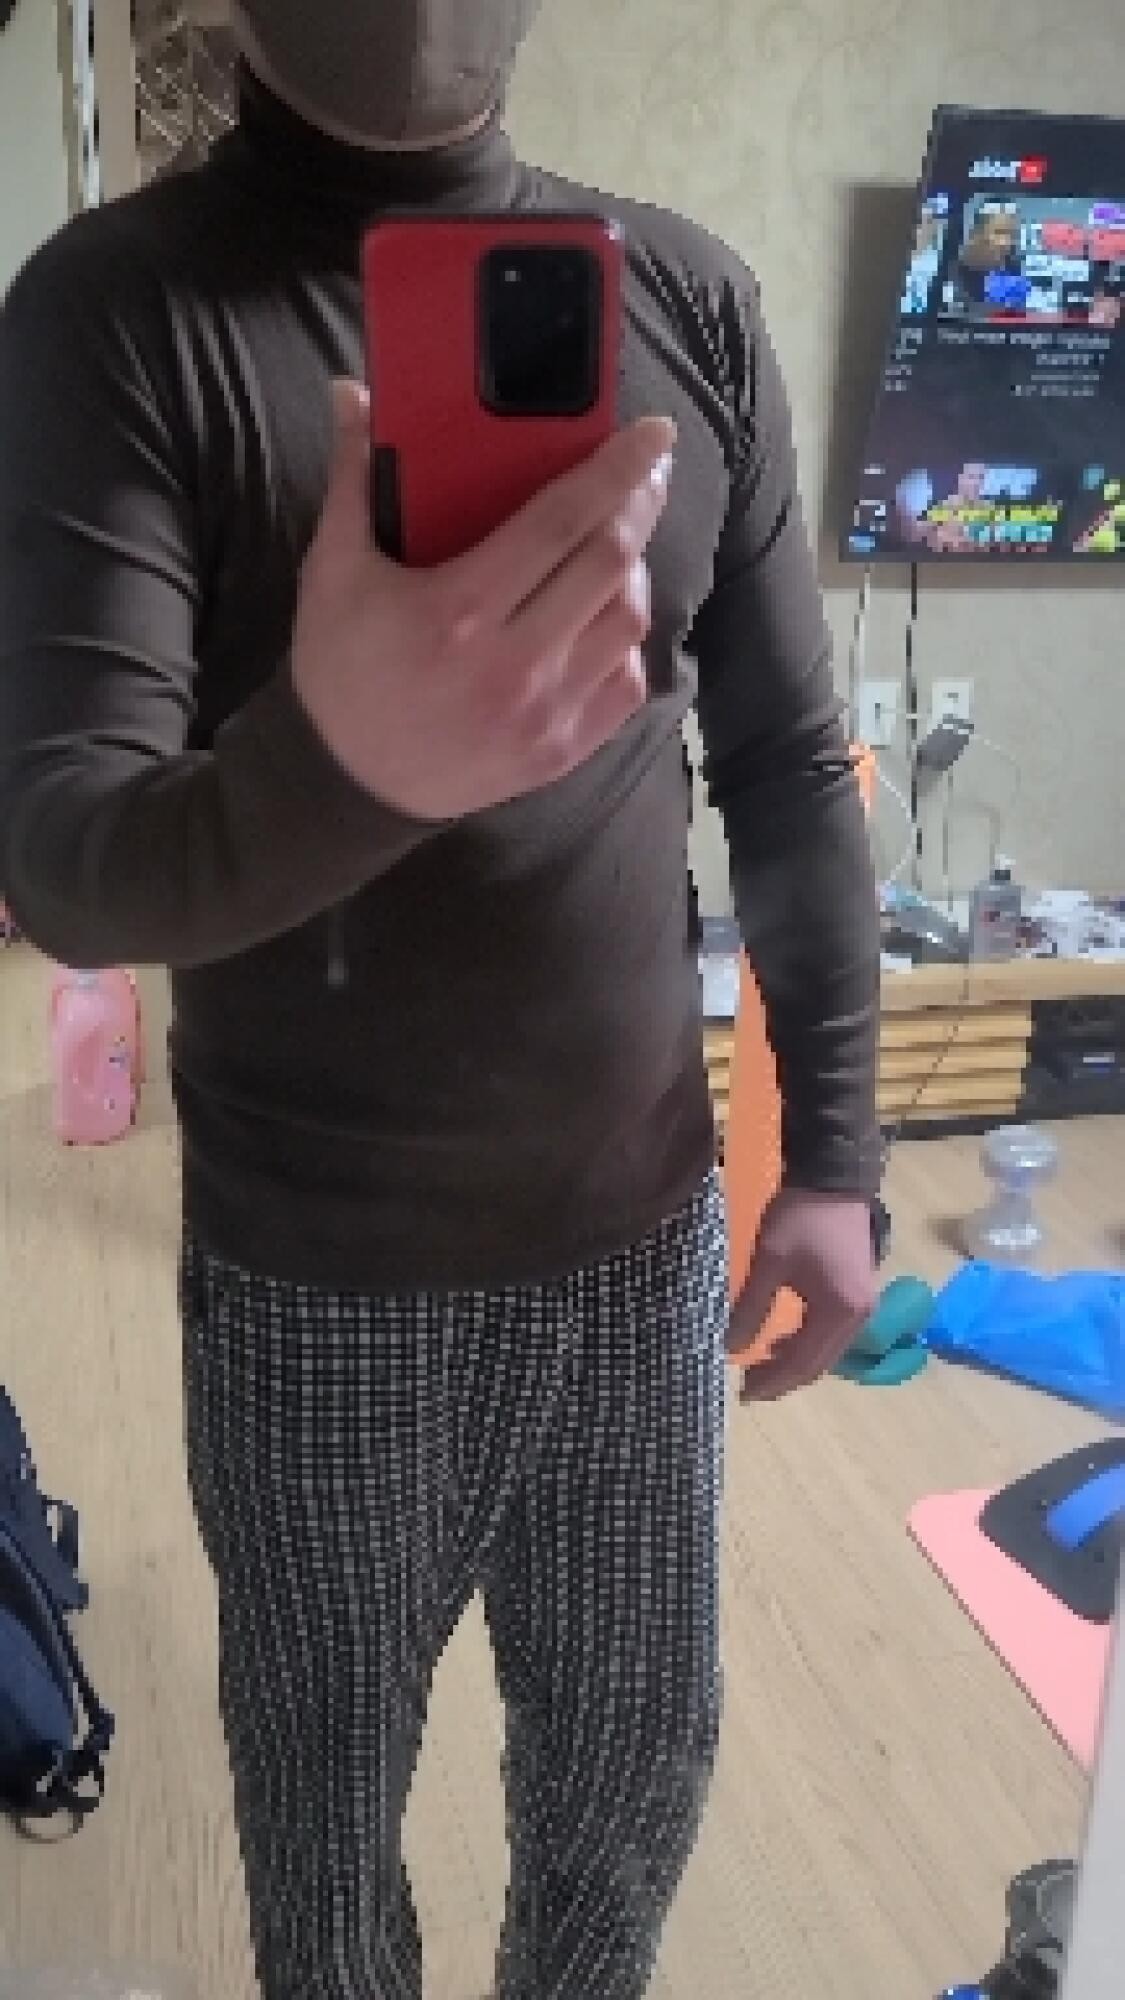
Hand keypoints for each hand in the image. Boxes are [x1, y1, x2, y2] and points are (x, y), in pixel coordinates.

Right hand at [291, 381, 675, 819]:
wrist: (345, 785)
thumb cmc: (340, 672)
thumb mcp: (331, 573)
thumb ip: (351, 480)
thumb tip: (351, 393)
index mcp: (460, 609)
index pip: (562, 522)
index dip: (616, 471)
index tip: (653, 435)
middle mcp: (514, 664)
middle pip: (609, 564)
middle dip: (639, 505)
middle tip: (644, 472)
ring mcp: (546, 713)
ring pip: (629, 622)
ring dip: (634, 571)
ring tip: (617, 542)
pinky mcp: (561, 751)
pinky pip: (628, 683)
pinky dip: (627, 641)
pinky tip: (604, 614)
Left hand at [730, 1189, 876, 1399]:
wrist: (834, 1178)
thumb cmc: (800, 1218)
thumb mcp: (768, 1262)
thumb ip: (751, 1308)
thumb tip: (732, 1348)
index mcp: (840, 1311)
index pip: (804, 1363)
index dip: (773, 1382)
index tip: (743, 1394)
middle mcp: (859, 1317)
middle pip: (819, 1364)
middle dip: (783, 1379)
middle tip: (748, 1387)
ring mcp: (863, 1307)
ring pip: (826, 1352)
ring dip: (794, 1363)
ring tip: (758, 1366)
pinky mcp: (858, 1295)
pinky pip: (831, 1334)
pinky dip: (805, 1344)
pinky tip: (781, 1340)